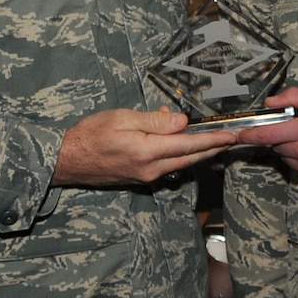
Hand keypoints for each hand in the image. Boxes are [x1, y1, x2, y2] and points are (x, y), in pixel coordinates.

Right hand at [52, 106, 238, 186]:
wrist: (66, 160)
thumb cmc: (90, 135)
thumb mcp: (123, 118)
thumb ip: (155, 121)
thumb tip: (182, 121)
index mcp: (148, 152)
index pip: (189, 145)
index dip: (213, 140)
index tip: (231, 136)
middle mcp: (151, 169)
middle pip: (190, 158)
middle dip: (213, 148)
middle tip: (231, 139)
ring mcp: (146, 176)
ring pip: (180, 163)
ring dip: (197, 151)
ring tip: (213, 139)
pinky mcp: (140, 178)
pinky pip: (167, 166)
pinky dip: (178, 154)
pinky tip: (179, 142)